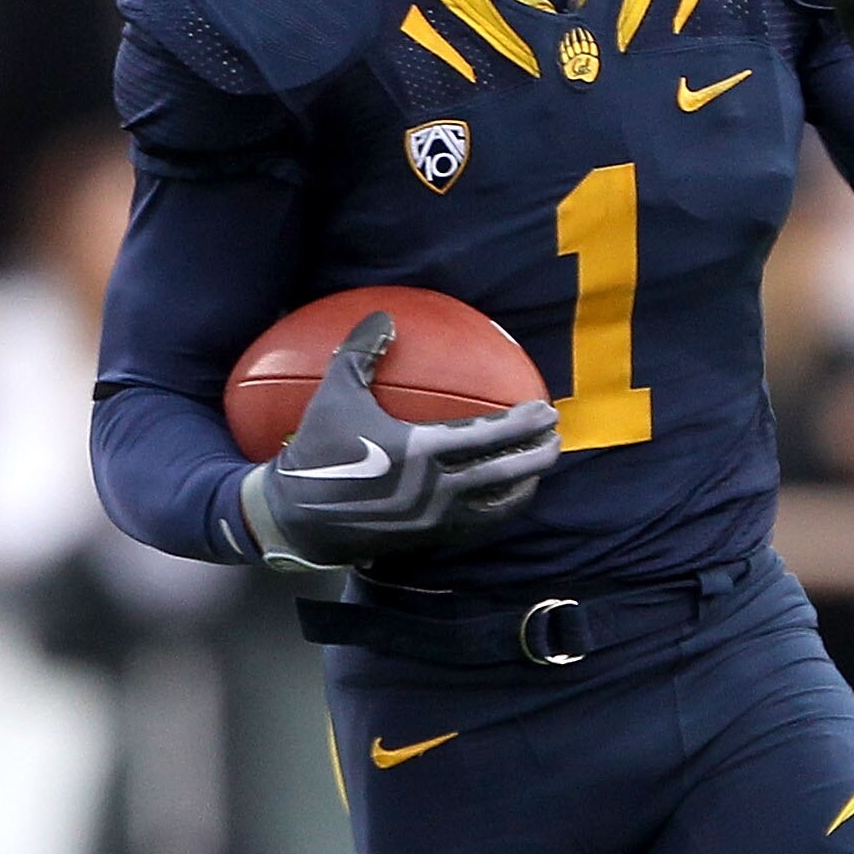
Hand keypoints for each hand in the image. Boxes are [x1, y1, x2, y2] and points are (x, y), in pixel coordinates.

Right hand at [240, 311, 559, 570]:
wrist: (295, 517)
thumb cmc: (317, 449)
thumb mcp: (335, 394)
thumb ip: (362, 352)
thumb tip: (385, 316)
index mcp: (419, 453)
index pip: (487, 437)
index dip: (521, 424)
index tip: (545, 410)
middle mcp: (435, 490)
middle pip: (505, 473)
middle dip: (538, 455)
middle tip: (558, 437)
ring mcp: (435, 519)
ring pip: (497, 505)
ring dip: (524, 485)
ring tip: (539, 468)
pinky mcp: (429, 538)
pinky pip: (478, 524)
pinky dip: (499, 509)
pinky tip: (506, 495)